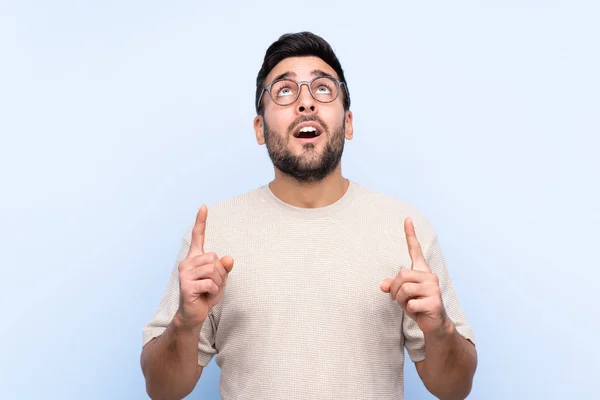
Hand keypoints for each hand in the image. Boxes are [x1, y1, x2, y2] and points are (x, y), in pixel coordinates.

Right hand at [176, 205, 233, 329]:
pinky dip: (213, 291)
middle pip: (214, 257)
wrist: (193, 315)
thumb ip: (224, 268)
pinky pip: (210, 283)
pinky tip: (205, 295)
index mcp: (195, 258)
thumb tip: (229, 258)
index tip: (204, 206)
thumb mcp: (220, 280)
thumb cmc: (206, 295)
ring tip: (208, 290)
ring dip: (217, 282)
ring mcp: (184, 273)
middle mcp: (187, 262)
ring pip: (213, 270)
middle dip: (220, 273)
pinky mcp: (185, 285)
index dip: (201, 221)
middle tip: (212, 284)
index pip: (198, 236)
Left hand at [380, 217, 448, 335]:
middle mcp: (430, 276)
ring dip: (401, 300)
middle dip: (395, 290)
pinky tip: (418, 312)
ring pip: (404, 289)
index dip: (410, 234)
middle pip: (401, 275)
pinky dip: (409, 310)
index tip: (407, 218)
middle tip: (400, 300)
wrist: (435, 325)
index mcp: (422, 271)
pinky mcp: (435, 302)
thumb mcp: (402, 295)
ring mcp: (434, 288)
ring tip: (409, 305)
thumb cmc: (418, 306)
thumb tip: (383, 285)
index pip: (415, 250)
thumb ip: (392, 287)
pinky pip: (410, 303)